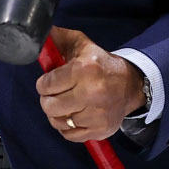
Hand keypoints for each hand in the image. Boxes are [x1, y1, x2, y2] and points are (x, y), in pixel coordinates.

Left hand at [34, 27, 144, 143]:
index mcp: (84, 69)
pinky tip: (71, 116)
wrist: (130, 85)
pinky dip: (66, 128)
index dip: (42, 84)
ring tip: (63, 105)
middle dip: (47, 100)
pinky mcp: (101, 129)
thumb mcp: (82, 45)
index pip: (47, 84)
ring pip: (58, 122)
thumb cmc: (101, 64)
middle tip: (53, 95)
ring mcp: (97, 114)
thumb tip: (38, 34)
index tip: (46, 83)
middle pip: (50, 106)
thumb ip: (58, 38)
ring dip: (56, 114)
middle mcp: (91, 93)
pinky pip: (70, 135)